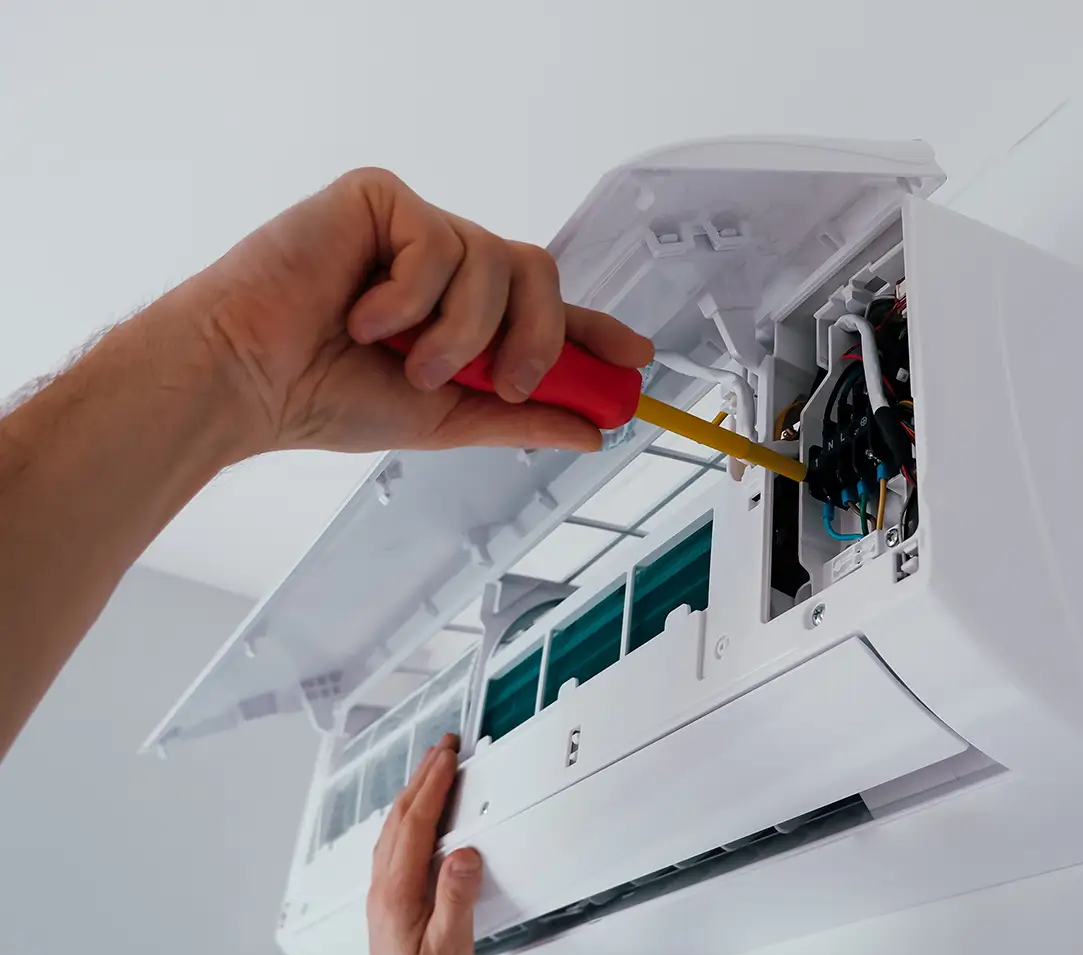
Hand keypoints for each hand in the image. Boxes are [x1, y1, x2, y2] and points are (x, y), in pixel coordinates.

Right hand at [181, 167, 653, 457]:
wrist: (250, 382)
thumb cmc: (327, 396)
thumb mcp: (445, 419)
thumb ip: (519, 417)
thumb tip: (591, 432)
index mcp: (460, 314)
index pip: (543, 309)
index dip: (593, 329)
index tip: (637, 358)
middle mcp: (445, 266)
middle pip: (538, 270)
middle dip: (537, 336)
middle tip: (510, 381)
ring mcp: (413, 228)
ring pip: (496, 261)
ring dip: (459, 332)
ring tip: (401, 357)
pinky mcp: (379, 199)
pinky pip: (439, 243)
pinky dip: (410, 297)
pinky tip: (361, 314)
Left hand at [362, 734, 480, 954]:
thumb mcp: (450, 948)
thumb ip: (456, 898)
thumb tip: (465, 854)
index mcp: (398, 891)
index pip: (415, 823)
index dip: (433, 785)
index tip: (448, 756)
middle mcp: (384, 884)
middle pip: (401, 816)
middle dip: (423, 776)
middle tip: (444, 746)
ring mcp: (383, 889)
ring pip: (394, 826)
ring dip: (414, 791)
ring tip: (433, 766)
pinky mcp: (389, 896)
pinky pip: (395, 840)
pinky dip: (409, 813)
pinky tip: (418, 811)